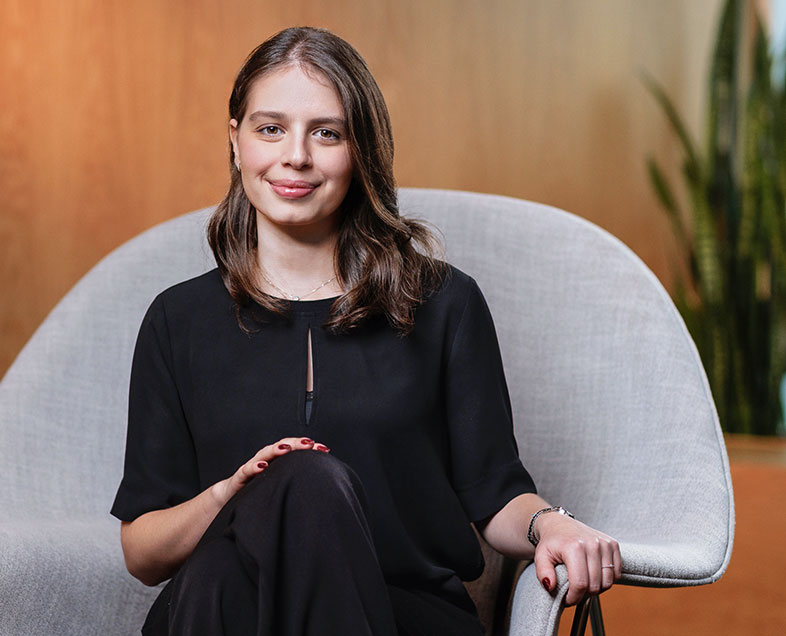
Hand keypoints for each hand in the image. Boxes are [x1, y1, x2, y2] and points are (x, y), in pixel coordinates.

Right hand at [210, 436, 329, 506]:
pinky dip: (254, 466)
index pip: (295, 449)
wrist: (230, 495)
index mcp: (278, 461)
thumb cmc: (258, 489)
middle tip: (310, 443)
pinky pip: (247, 469)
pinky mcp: (241, 476)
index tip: (324, 449)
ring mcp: (253, 466)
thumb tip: (321, 484)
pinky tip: (262, 467)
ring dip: (276, 449)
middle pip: (283, 446)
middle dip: (296, 443)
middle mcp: (267, 460)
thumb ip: (295, 480)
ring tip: (287, 448)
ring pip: (266, 453)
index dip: (309, 447)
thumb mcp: (280, 484)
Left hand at [534, 513, 620, 605]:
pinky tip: (595, 575)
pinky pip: (616, 573)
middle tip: (574, 590)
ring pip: (607, 582)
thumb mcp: (541, 556)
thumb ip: (543, 572)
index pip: (580, 584)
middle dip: (583, 594)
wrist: (560, 524)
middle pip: (595, 585)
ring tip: (584, 582)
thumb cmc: (552, 542)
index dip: (573, 597)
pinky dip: (607, 579)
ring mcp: (605, 543)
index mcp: (574, 547)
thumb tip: (550, 586)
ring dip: (596, 588)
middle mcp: (592, 544)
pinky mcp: (613, 544)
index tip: (567, 599)